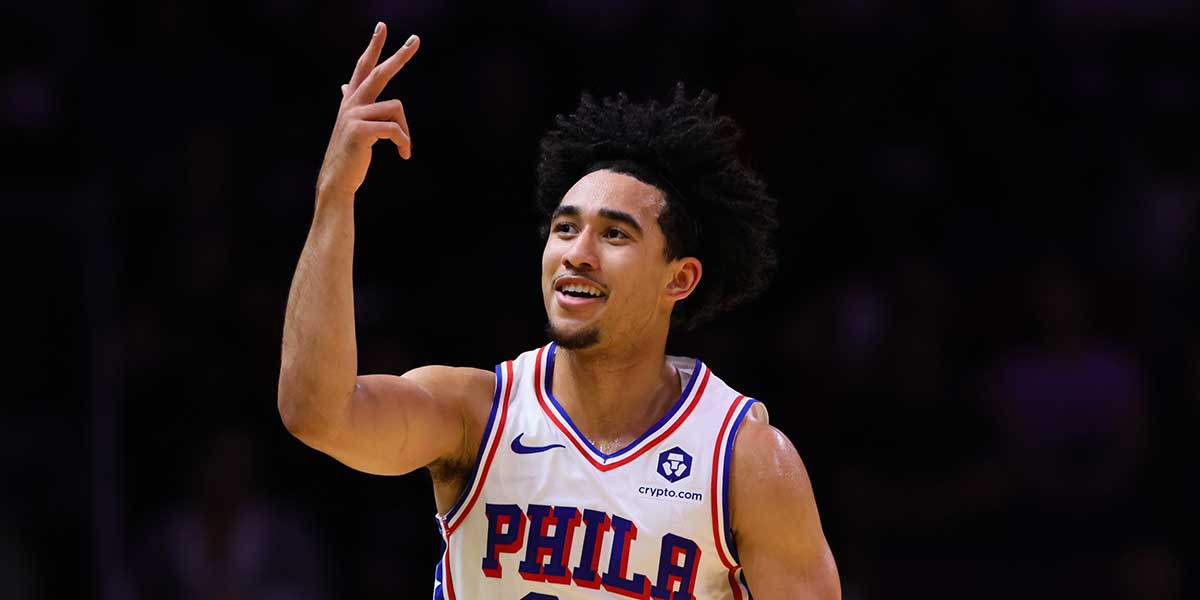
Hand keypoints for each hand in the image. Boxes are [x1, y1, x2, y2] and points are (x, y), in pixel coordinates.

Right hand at [316, 23, 419, 200]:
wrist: (337, 179)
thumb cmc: (349, 153)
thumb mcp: (350, 124)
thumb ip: (349, 101)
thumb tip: (343, 84)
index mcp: (351, 100)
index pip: (363, 66)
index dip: (373, 46)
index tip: (382, 26)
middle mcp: (351, 103)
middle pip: (379, 72)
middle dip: (399, 56)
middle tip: (416, 39)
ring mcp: (354, 115)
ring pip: (396, 108)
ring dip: (405, 132)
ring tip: (404, 148)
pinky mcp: (360, 130)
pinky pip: (394, 129)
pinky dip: (404, 143)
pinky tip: (403, 155)